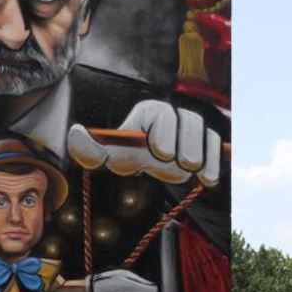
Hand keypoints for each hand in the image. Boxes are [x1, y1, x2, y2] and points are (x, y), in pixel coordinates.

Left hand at [68, 100, 220, 185]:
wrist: (149, 162)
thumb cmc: (127, 155)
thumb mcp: (107, 155)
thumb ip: (90, 149)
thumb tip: (74, 134)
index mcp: (152, 110)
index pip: (165, 117)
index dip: (165, 136)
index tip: (160, 154)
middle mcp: (176, 113)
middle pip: (191, 126)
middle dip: (184, 149)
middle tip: (177, 164)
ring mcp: (195, 127)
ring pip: (207, 137)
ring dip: (200, 158)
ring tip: (193, 174)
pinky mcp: (209, 141)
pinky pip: (217, 148)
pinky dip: (213, 164)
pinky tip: (207, 181)